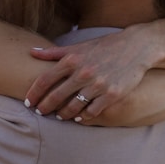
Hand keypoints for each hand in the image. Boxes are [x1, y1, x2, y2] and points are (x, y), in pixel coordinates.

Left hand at [24, 28, 155, 119]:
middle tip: (39, 113)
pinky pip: (92, 111)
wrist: (136, 47)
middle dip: (45, 107)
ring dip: (63, 114)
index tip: (28, 102)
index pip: (45, 80)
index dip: (34, 94)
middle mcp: (83, 73)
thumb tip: (31, 52)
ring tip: (59, 116)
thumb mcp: (78, 46)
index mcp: (72, 59)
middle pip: (56, 96)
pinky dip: (83, 116)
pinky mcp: (112, 95)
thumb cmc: (104, 46)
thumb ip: (54, 52)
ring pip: (73, 107)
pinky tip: (78, 117)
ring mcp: (98, 85)